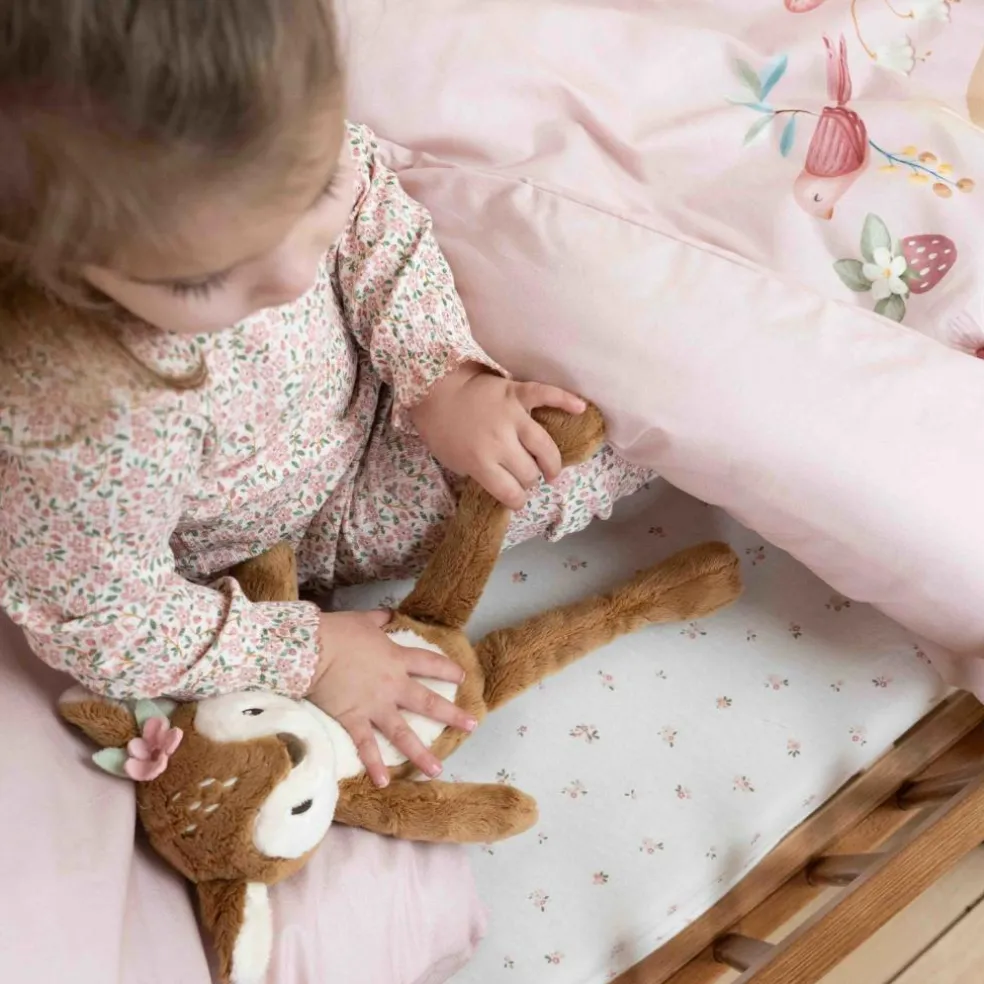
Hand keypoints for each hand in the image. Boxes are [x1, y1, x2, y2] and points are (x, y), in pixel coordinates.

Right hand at [307, 610, 475, 786]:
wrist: (313, 649)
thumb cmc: (338, 631)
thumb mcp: (362, 620)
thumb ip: (379, 619)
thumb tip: (388, 613)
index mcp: (396, 658)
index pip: (429, 664)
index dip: (447, 670)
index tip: (462, 677)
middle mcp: (392, 685)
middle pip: (428, 702)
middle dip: (452, 715)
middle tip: (472, 726)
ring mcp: (375, 705)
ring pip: (403, 733)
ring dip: (421, 753)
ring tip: (437, 769)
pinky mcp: (353, 719)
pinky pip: (366, 746)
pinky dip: (374, 765)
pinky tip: (383, 782)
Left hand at [409, 363, 585, 509]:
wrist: (433, 389)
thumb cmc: (440, 429)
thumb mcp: (453, 462)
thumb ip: (480, 474)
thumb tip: (503, 484)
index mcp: (481, 462)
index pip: (511, 493)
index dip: (516, 501)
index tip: (517, 500)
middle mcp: (501, 442)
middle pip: (529, 472)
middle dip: (529, 480)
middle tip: (526, 478)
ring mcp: (512, 416)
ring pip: (544, 447)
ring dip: (551, 463)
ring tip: (552, 471)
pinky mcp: (517, 393)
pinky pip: (546, 395)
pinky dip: (566, 400)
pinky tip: (581, 408)